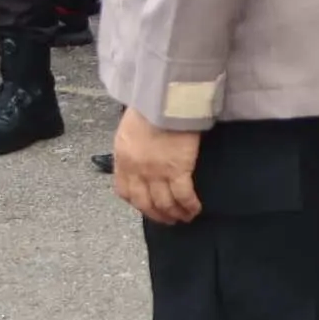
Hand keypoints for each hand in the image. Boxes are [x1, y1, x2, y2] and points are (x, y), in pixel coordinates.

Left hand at [110, 108, 201, 224]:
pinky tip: (195, 209)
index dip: (136, 203)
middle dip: (157, 215)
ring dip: (175, 214)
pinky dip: (189, 206)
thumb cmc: (148, 108)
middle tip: (167, 219)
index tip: (146, 206)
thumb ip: (131, 150)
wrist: (163, 100)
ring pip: (165, 204)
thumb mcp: (128, 130)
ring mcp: (157, 173)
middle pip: (145, 203)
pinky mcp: (178, 170)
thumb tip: (138, 160)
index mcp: (123, 159)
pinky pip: (183, 196)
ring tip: (184, 217)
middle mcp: (137, 171)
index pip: (125, 191)